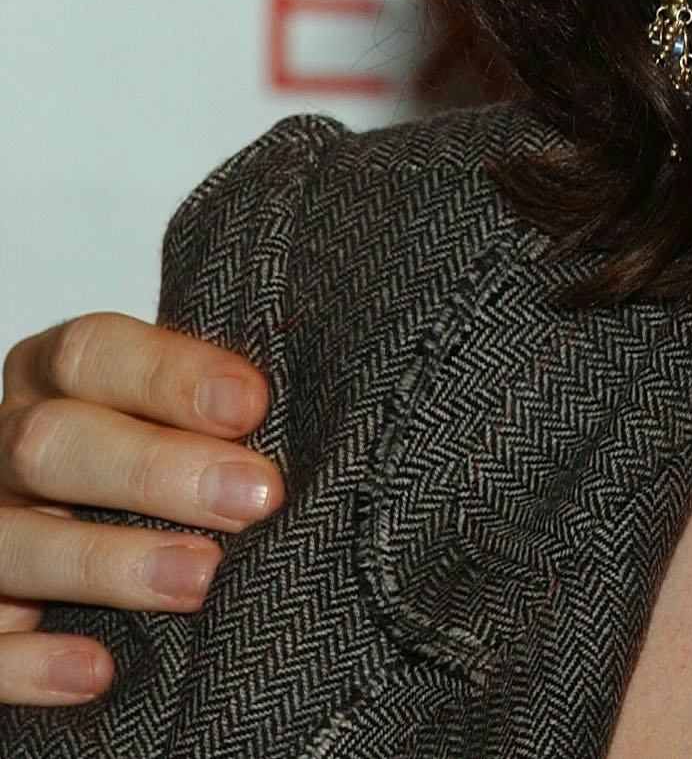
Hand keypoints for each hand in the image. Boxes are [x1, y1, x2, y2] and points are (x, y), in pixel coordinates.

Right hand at [0, 314, 282, 703]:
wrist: (83, 528)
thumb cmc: (161, 474)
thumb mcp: (181, 430)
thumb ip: (223, 420)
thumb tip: (328, 427)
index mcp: (55, 385)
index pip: (92, 353)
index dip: (169, 374)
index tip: (253, 406)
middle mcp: (4, 455)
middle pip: (47, 440)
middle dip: (151, 468)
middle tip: (253, 497)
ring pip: (10, 541)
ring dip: (105, 562)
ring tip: (199, 582)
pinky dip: (30, 660)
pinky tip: (98, 670)